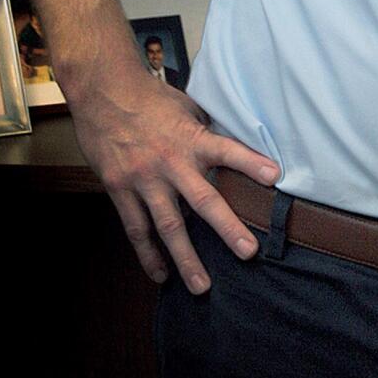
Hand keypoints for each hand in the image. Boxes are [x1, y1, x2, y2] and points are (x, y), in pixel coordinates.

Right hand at [68, 68, 280, 293]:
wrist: (102, 91)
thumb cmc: (149, 96)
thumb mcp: (186, 106)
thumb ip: (205, 131)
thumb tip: (228, 148)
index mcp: (191, 138)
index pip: (228, 151)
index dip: (251, 163)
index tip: (275, 178)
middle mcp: (170, 161)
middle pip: (203, 200)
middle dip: (227, 228)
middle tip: (248, 252)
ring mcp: (143, 179)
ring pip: (168, 225)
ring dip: (185, 258)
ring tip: (202, 285)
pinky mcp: (119, 189)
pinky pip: (136, 228)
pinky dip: (148, 254)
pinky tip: (160, 274)